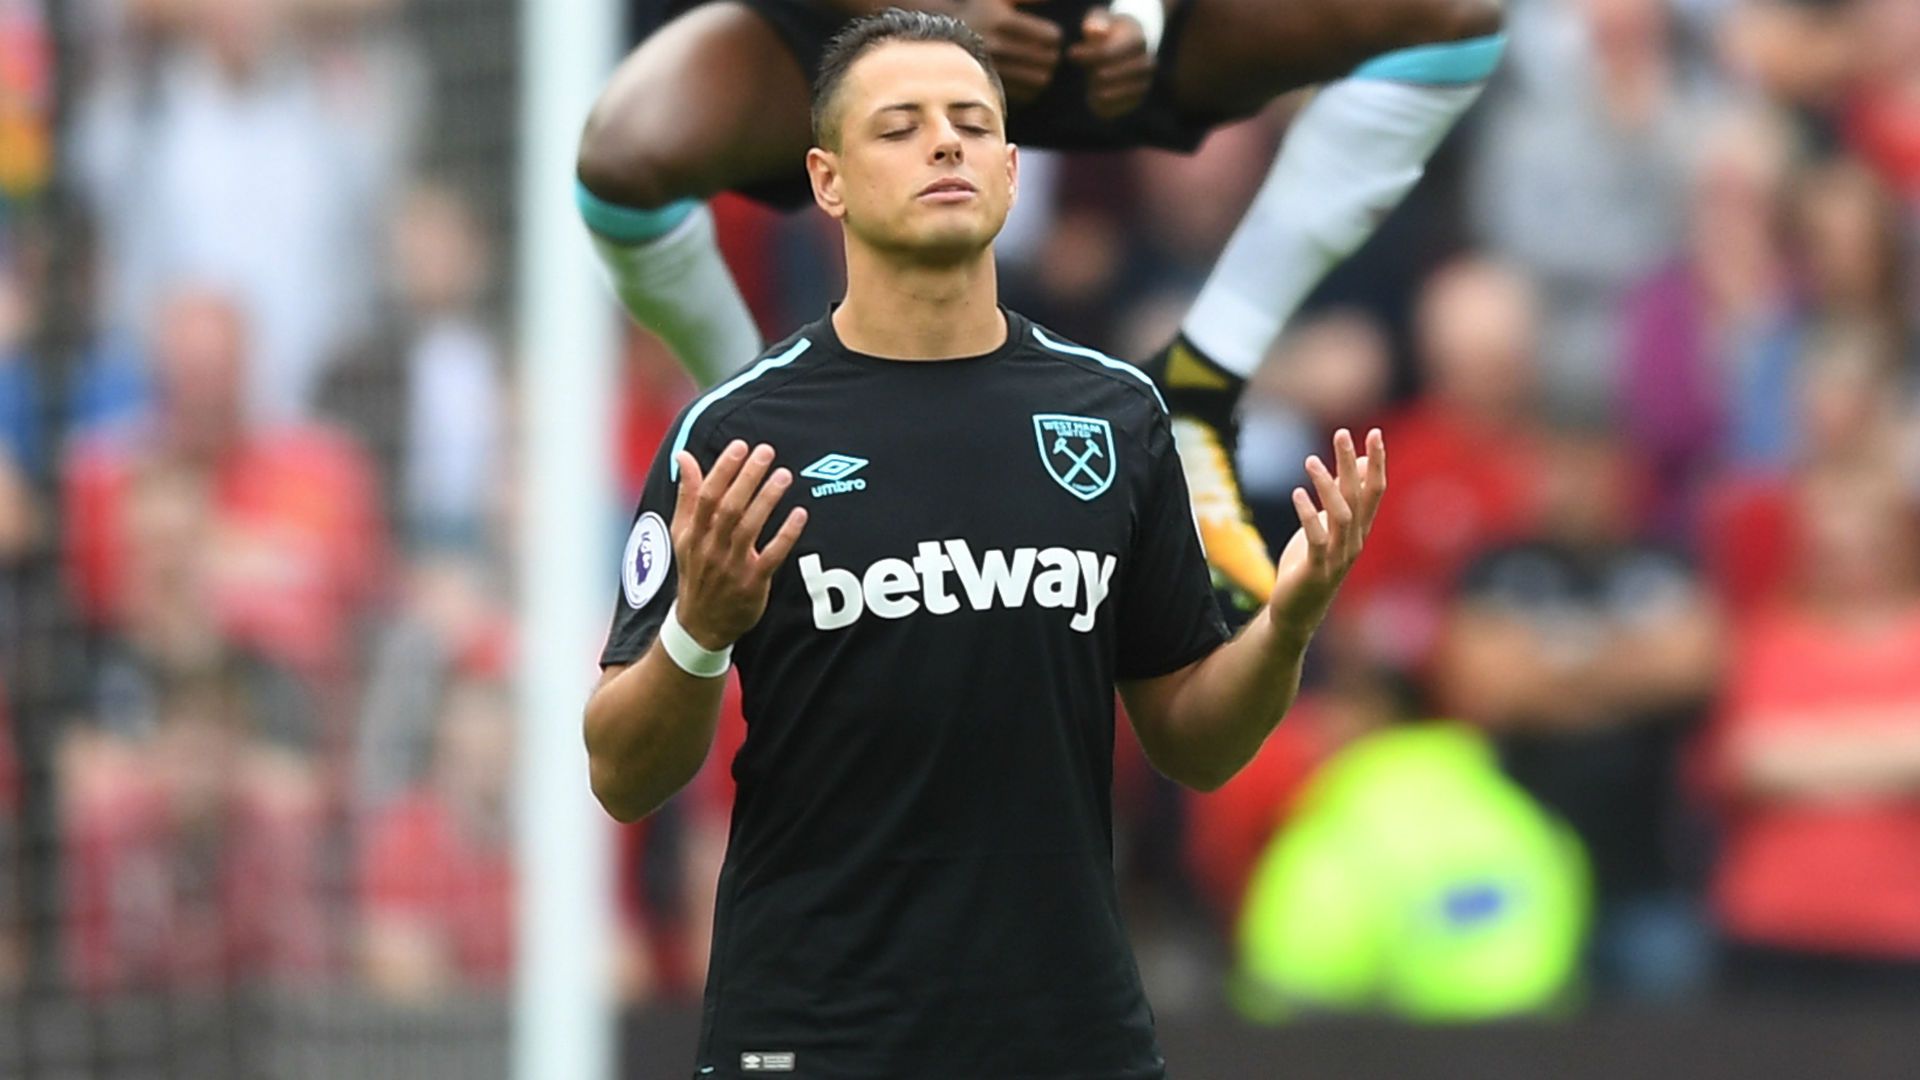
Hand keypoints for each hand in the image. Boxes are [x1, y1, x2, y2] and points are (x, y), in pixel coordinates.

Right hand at [670, 440, 807, 649]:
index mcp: (693, 534)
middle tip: (766, 451)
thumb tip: (682, 456)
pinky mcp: (752, 584)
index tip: (740, 446)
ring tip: (784, 475)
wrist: (700, 625)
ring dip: (767, 500)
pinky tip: (801, 514)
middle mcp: (710, 549)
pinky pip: (772, 557)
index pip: (707, 496)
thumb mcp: (683, 535)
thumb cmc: (696, 571)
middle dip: (747, 478)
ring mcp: (731, 567)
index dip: (723, 470)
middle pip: (729, 508)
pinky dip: (786, 535)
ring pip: (749, 529)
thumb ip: (687, 494)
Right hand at [952, 0, 1063, 104]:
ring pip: (1040, 79)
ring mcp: (992, 70)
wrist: (941, 40)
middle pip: (1047, 59)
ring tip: (1035, 65)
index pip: (1049, 36)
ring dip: (1042, 73)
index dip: (1053, 36)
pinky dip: (1030, 88)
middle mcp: (995, 45)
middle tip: (1044, 52)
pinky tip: (1023, 78)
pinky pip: (1027, 94)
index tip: (1047, 36)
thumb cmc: (977, 13)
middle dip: (1050, 55)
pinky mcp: (990, 89)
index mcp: (1001, 20)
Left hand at [1066, 6, 1154, 118]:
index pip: (1115, 50)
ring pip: (1128, 90)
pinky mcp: (1137, 99)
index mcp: (1138, 39)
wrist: (1121, 48)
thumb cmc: (1106, 32)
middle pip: (1126, 71)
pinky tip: (1095, 97)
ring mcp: (1144, 81)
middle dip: (1103, 73)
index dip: (1093, 54)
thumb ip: (1095, 22)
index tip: (1071, 54)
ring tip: (1092, 85)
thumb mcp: (1099, 19)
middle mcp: (1147, 62)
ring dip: (1107, 90)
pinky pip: (1124, 105)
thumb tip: (1093, 32)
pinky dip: (1109, 104)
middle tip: (1088, 73)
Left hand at [1270, 428, 1385, 638]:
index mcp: (1359, 529)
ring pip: (1340, 516)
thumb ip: (1344, 496)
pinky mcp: (1316, 570)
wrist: (1297, 611)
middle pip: (1359, 497)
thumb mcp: (1328, 524)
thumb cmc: (1311, 563)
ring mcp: (1337, 557)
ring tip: (1310, 460)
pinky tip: (1297, 493)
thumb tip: (1356, 461)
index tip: (1375, 433)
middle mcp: (1354, 541)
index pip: (1374, 491)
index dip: (1376, 462)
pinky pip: (1317, 539)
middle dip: (1352, 464)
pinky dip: (1309, 515)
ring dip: (1327, 486)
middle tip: (1342, 433)